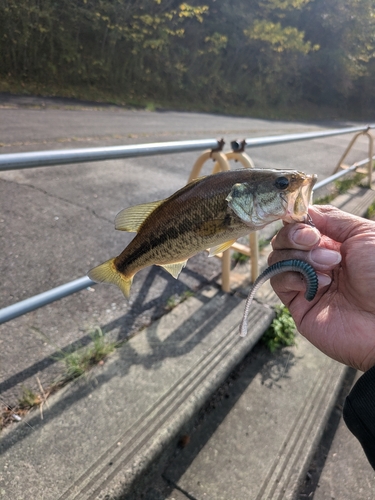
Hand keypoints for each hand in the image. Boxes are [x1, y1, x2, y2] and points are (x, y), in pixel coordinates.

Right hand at [269, 205, 374, 371]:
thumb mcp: (364, 234)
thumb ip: (332, 218)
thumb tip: (304, 209)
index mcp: (334, 242)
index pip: (300, 224)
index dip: (297, 221)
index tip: (306, 223)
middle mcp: (316, 260)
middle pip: (283, 238)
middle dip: (295, 236)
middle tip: (315, 242)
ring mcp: (305, 282)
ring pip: (277, 257)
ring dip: (299, 257)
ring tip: (329, 266)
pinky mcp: (297, 304)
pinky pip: (276, 280)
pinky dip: (291, 275)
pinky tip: (319, 283)